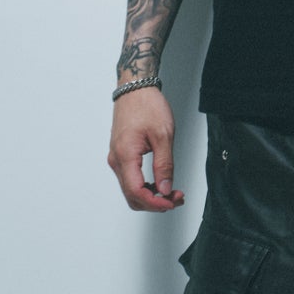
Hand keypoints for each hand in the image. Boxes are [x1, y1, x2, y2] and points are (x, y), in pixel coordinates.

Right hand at [107, 86, 184, 211]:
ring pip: (130, 190)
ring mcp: (116, 159)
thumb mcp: (163, 135)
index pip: (136, 192)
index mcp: (125, 156)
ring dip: (150, 196)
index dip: (155, 203)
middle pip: (132, 196)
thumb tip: (165, 189)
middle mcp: (116, 160)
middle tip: (177, 198)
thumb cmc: (147, 106)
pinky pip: (130, 180)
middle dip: (155, 203)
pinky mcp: (120, 156)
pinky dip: (145, 187)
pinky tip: (160, 184)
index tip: (172, 202)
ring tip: (172, 192)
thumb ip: (164, 165)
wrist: (135, 89)